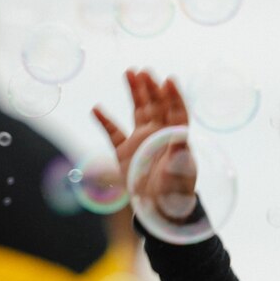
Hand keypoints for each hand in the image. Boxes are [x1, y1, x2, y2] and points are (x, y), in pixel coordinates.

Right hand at [92, 70, 196, 211]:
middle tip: (143, 71)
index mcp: (176, 139)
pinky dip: (105, 121)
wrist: (160, 210)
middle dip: (151, 88)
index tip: (169, 80)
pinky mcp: (125, 153)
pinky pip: (113, 133)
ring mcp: (141, 142)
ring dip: (135, 93)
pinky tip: (97, 108)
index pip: (177, 112)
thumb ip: (181, 151)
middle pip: (156, 105)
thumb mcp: (182, 171)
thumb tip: (183, 133)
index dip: (174, 96)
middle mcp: (159, 136)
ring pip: (138, 111)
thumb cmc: (177, 191)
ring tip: (130, 73)